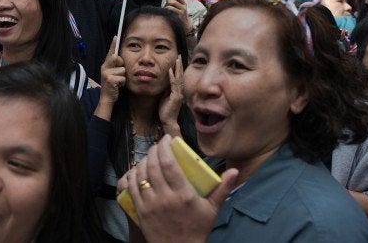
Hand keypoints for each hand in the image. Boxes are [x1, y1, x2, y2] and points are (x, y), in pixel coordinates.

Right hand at [95, 36, 124, 119]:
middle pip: (117, 58)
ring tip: (118, 82)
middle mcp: (104, 67)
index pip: (110, 52)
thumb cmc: (113, 85)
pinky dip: (122, 82)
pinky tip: (118, 86)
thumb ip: (115, 66)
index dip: (113, 44)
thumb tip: (120, 58)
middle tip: (118, 74)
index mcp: (105, 65)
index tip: (116, 36)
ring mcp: (106, 73)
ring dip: (123, 77)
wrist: (107, 97)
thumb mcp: (112, 73)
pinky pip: (122, 77)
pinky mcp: (110, 79)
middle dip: (121, 66)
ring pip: (122, 70)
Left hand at [121, 135, 238, 242]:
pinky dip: (133, 175)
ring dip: (143, 161)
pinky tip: (137, 170)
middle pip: (154, 166)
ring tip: (150, 156)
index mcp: (183, 194)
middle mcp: (165, 197)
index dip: (165, 147)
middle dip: (154, 150)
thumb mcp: (212, 209)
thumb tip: (235, 170)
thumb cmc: (197, 229)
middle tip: (158, 145)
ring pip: (141, 175)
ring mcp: (150, 204)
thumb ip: (223, 189)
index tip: (167, 139)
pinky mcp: (140, 211)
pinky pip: (132, 188)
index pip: (170, 164)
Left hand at [159, 55, 183, 135]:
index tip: (177, 60)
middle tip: (179, 56)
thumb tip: (165, 81)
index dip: (178, 69)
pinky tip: (170, 70)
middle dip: (180, 66)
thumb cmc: (165, 110)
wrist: (168, 121)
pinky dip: (171, 77)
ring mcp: (178, 94)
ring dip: (177, 68)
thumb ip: (167, 89)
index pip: (179, 78)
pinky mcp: (175, 97)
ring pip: (179, 79)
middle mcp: (180, 92)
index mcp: (178, 91)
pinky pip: (174, 85)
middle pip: (181, 76)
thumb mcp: (165, 97)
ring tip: (177, 59)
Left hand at [164, 0, 191, 33]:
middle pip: (174, 2)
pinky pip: (170, 13)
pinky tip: (166, 13)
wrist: (185, 25)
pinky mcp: (177, 18)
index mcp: (184, 5)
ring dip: (166, 7)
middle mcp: (183, 8)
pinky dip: (166, 12)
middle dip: (168, 2)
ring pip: (171, 7)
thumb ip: (176, 3)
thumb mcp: (181, 9)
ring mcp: (181, 13)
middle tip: (166, 3)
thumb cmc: (181, 16)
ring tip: (165, 8)